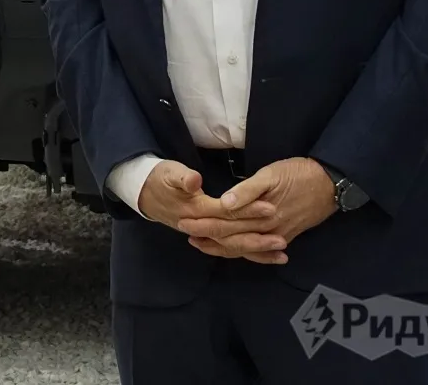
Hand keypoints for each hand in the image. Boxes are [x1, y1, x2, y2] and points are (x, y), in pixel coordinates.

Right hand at [138, 160, 277, 242]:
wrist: (145, 193)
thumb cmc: (160, 179)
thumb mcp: (169, 173)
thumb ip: (183, 178)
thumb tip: (195, 181)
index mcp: (196, 209)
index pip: (226, 212)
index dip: (248, 210)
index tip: (270, 208)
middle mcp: (202, 226)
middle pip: (233, 234)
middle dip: (257, 237)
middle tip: (282, 237)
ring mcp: (205, 234)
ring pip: (233, 246)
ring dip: (256, 249)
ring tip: (280, 251)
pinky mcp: (209, 235)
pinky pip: (229, 248)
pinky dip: (247, 252)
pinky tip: (265, 255)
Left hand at [176, 157, 337, 264]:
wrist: (331, 184)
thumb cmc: (298, 174)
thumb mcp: (271, 175)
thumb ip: (247, 191)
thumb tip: (224, 203)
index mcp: (258, 214)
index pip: (224, 222)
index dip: (203, 223)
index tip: (184, 222)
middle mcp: (266, 230)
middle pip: (231, 237)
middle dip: (207, 236)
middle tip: (186, 234)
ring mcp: (277, 235)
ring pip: (244, 247)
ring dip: (222, 247)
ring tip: (203, 245)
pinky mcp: (286, 235)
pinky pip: (261, 250)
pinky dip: (248, 254)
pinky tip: (240, 254)